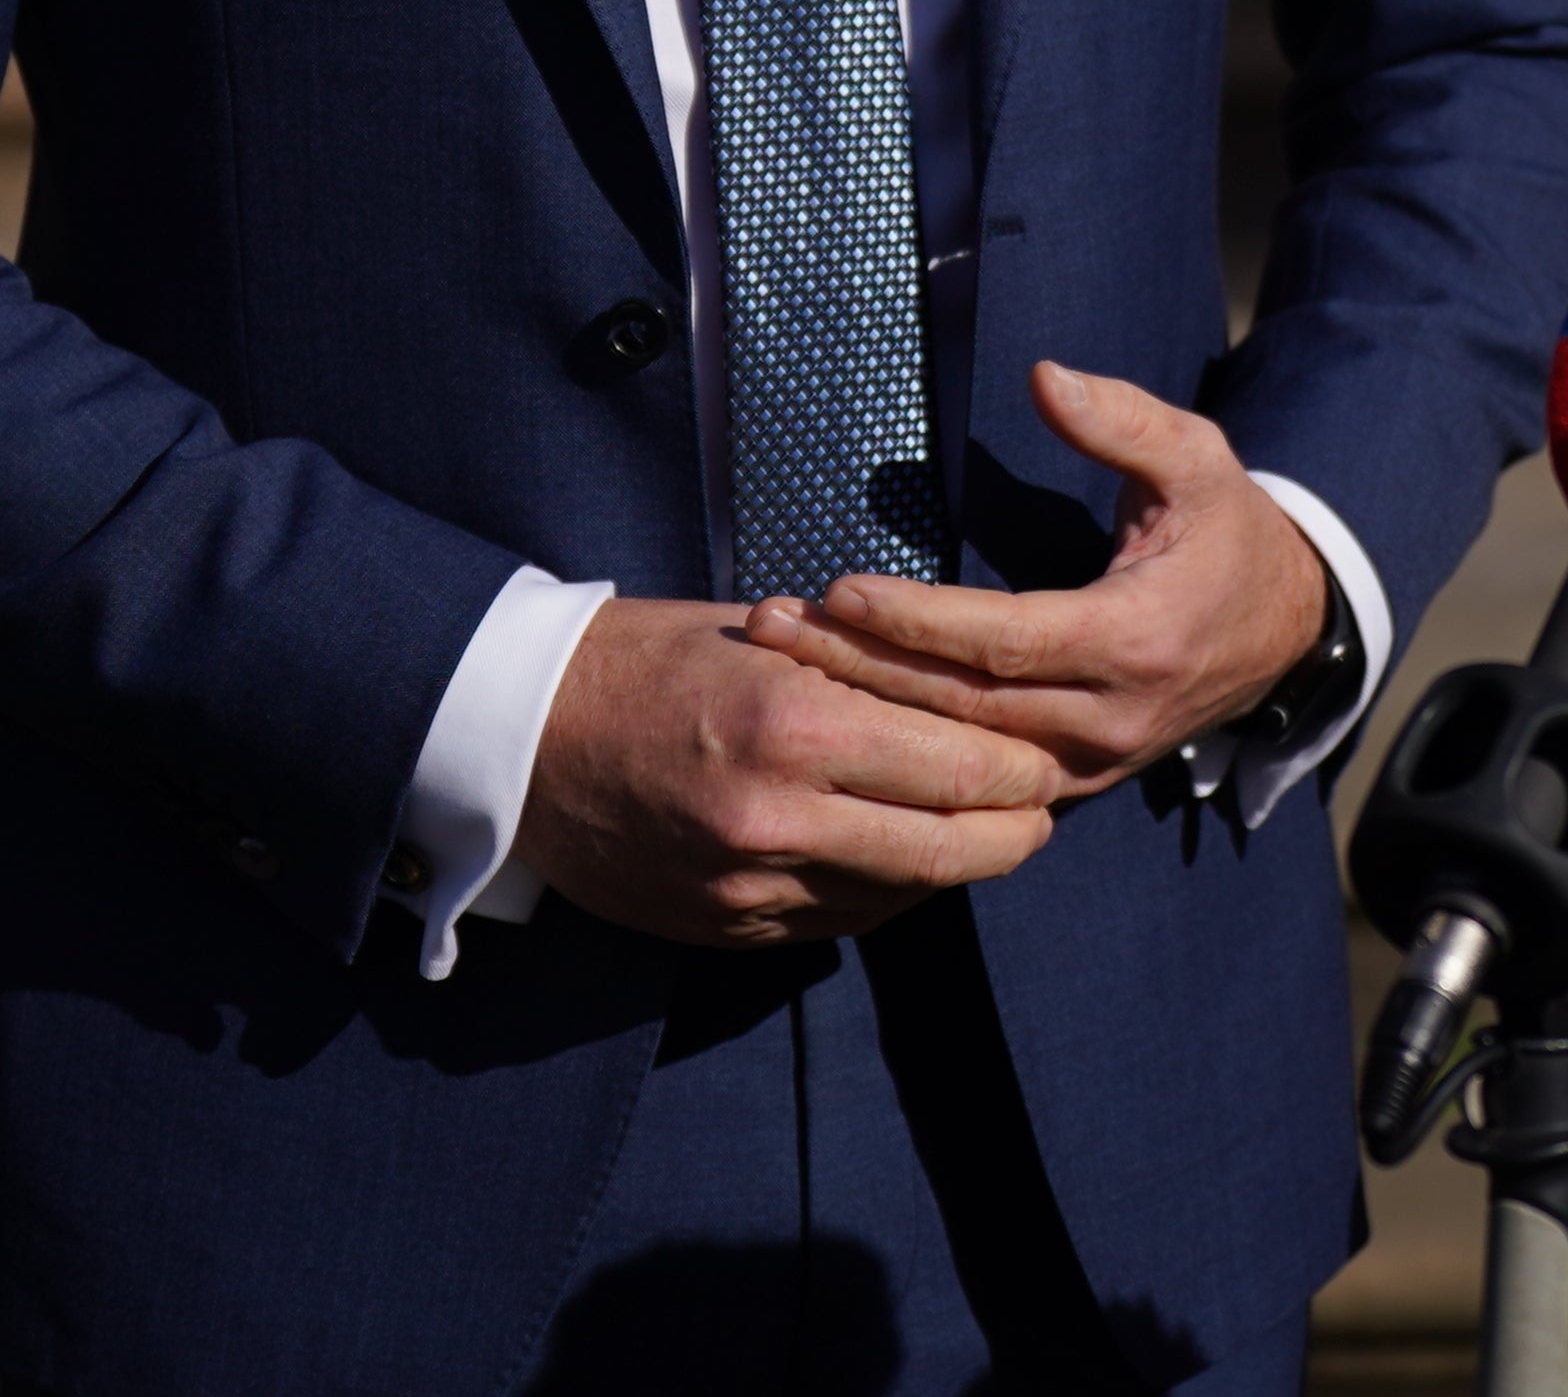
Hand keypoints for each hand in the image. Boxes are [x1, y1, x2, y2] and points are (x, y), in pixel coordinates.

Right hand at [514, 596, 1061, 948]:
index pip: (962, 770)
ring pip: (898, 897)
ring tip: (985, 835)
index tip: (1048, 761)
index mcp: (796, 726)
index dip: (1023, 774)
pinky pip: (836, 922)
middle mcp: (778, 818)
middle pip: (950, 852)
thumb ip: (865, 679)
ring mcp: (747, 886)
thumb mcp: (764, 639)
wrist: (520, 737)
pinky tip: (899, 861)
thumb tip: (973, 706)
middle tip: (1042, 815)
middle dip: (1014, 836)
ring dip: (952, 870)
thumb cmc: (649, 660)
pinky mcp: (722, 927)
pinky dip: (881, 893)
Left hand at [751, 361, 1330, 798]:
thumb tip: (1044, 377)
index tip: (840, 588)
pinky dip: (906, 746)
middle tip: (772, 628)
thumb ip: (1122, 419)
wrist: (1287, 630)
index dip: (916, 619)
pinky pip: (977, 776)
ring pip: (958, 751)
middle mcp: (1107, 718)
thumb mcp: (1198, 459)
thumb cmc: (1229, 531)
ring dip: (867, 707)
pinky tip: (838, 711)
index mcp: (1134, 639)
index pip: (1001, 640)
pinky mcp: (1074, 780)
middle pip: (960, 705)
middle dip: (858, 665)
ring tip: (782, 664)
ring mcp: (1090, 762)